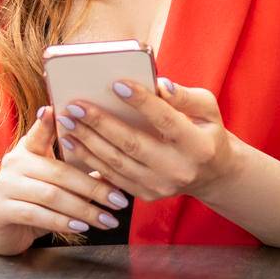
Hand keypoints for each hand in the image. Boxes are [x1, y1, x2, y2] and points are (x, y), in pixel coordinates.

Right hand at [0, 106, 131, 255]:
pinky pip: (36, 214)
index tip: (56, 109)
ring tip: (108, 220)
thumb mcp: (54, 185)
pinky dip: (62, 222)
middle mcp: (13, 163)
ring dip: (84, 209)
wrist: (0, 230)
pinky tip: (82, 228)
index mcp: (26, 149)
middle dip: (94, 188)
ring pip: (50, 195)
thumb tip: (113, 175)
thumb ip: (77, 176)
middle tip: (120, 201)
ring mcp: (4, 186)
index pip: (39, 133)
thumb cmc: (34, 202)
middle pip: (58, 172)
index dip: (46, 122)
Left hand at [56, 78, 241, 201]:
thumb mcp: (208, 109)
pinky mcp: (146, 194)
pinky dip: (90, 159)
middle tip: (75, 105)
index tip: (116, 84)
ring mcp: (161, 186)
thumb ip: (185, 96)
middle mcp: (178, 169)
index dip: (141, 102)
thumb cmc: (205, 131)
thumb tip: (159, 84)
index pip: (165, 120)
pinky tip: (72, 142)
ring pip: (117, 163)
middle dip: (101, 123)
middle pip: (133, 144)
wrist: (212, 174)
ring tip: (67, 121)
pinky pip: (112, 177)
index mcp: (198, 145)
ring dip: (88, 142)